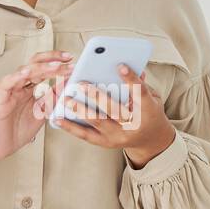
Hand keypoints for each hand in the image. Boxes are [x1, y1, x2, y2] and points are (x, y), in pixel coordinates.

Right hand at [0, 50, 74, 183]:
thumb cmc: (15, 132)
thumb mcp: (40, 115)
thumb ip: (50, 101)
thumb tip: (65, 87)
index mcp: (29, 90)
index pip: (44, 71)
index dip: (58, 65)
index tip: (73, 63)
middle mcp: (19, 87)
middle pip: (35, 65)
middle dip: (52, 59)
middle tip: (68, 58)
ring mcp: (9, 91)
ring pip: (23, 71)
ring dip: (41, 67)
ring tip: (56, 66)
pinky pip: (6, 83)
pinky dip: (15, 77)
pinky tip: (26, 72)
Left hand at [52, 63, 176, 168]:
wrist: (151, 141)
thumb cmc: (149, 113)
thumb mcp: (152, 97)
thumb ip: (139, 83)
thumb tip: (127, 65)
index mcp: (148, 112)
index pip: (140, 93)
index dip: (131, 79)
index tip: (119, 65)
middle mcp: (132, 126)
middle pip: (114, 109)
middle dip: (97, 95)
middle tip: (81, 83)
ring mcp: (118, 137)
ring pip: (97, 121)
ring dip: (80, 109)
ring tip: (66, 99)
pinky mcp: (105, 143)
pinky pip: (85, 135)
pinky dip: (70, 126)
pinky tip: (58, 118)